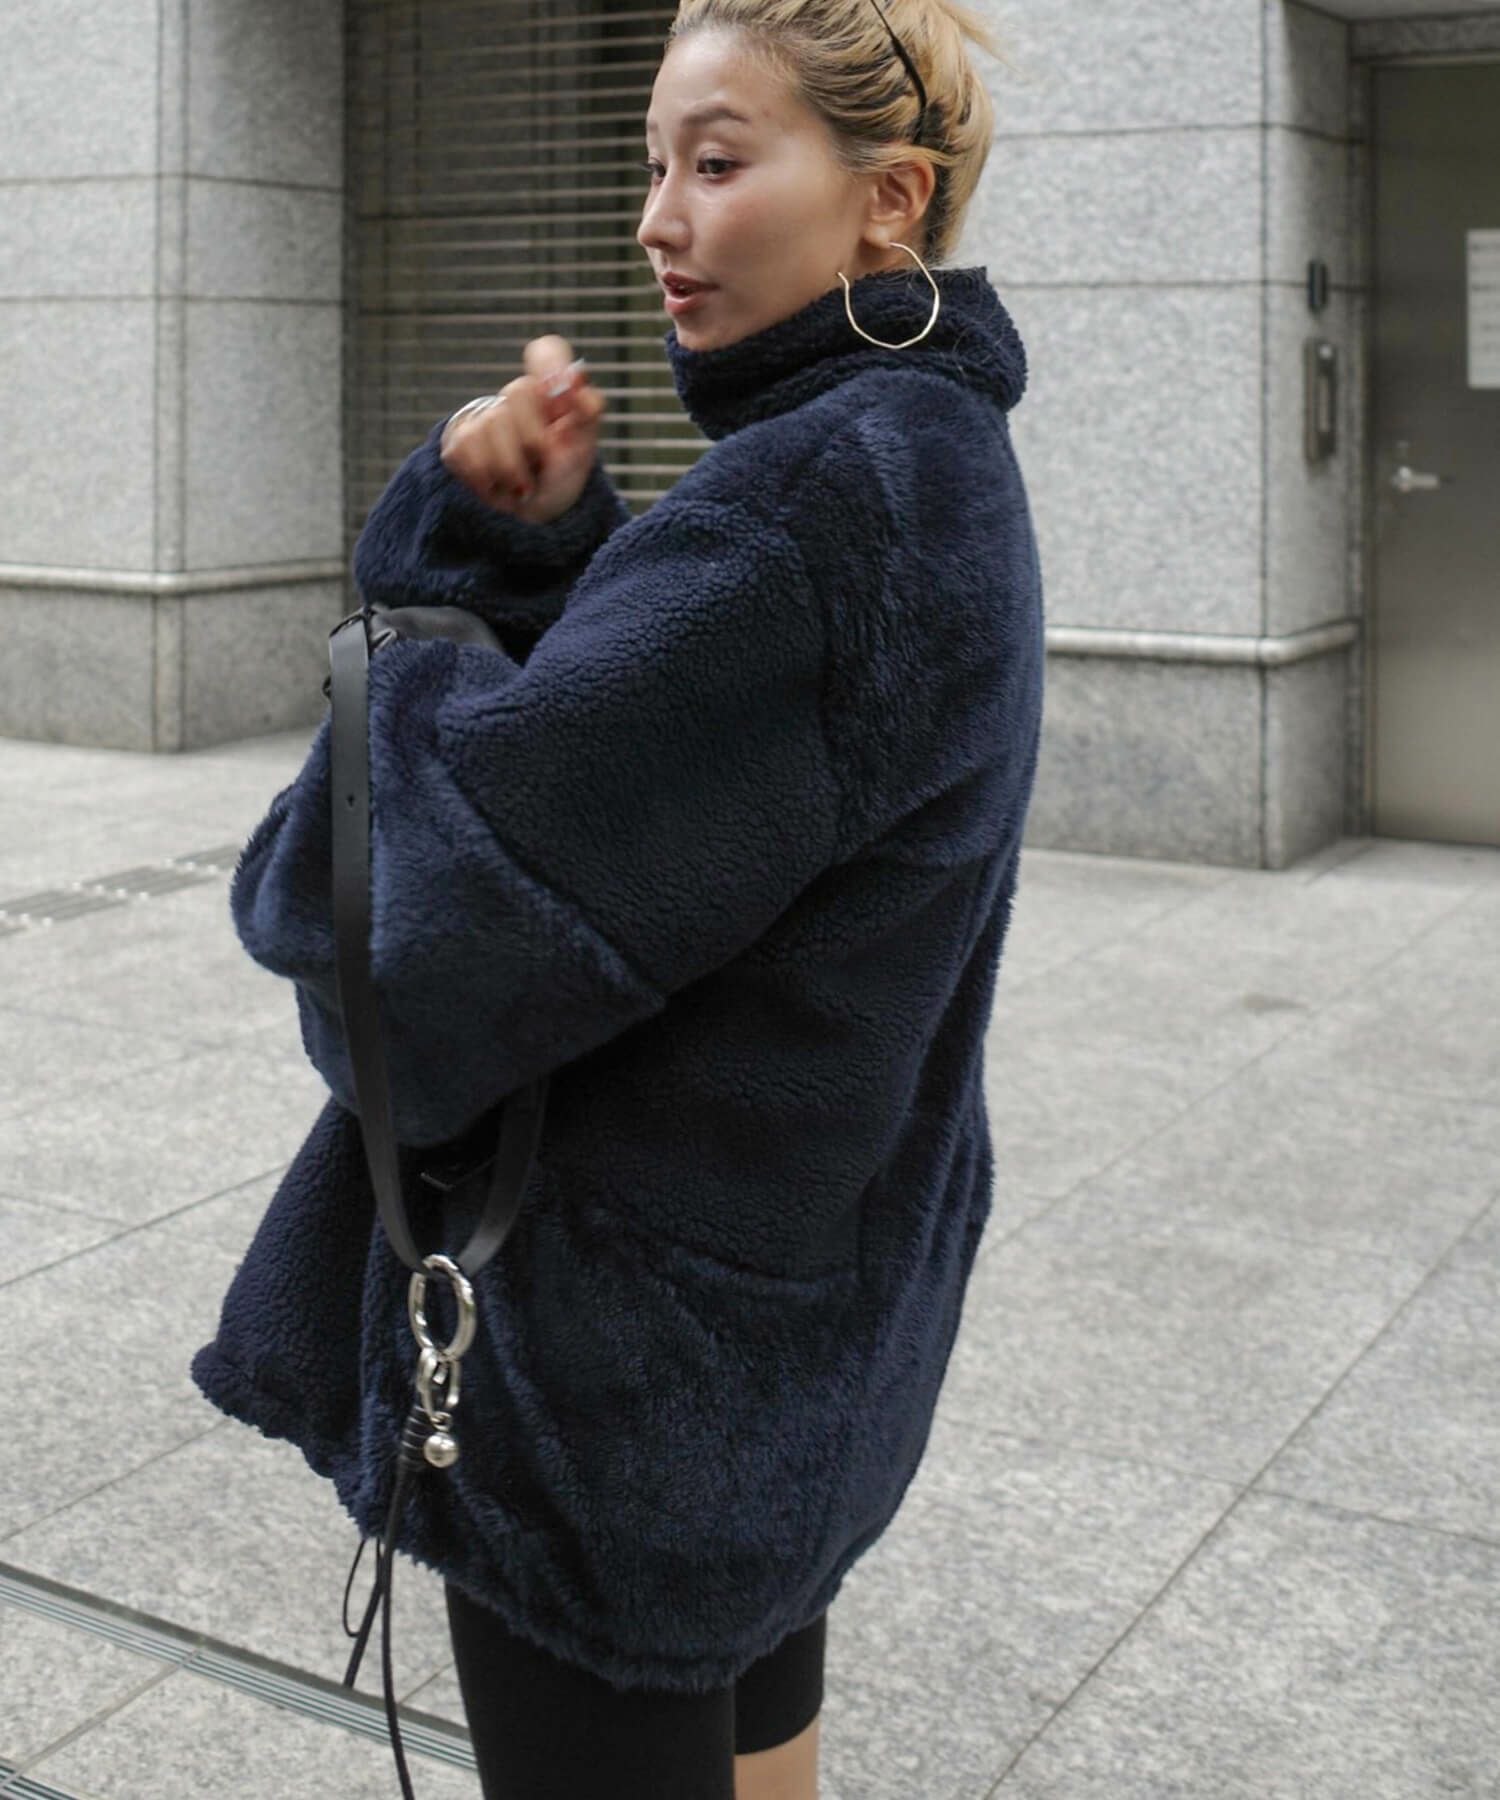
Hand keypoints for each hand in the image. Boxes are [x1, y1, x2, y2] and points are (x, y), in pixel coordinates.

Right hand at [439, 335, 607, 523]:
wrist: (535, 511)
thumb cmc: (563, 474)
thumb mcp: (584, 446)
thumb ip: (587, 410)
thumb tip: (577, 376)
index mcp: (553, 393)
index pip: (547, 351)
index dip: (550, 365)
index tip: (558, 394)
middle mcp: (518, 397)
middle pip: (517, 390)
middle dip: (533, 440)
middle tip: (541, 463)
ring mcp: (484, 415)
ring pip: (491, 423)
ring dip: (511, 469)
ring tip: (521, 482)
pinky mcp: (456, 439)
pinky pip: (464, 448)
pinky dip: (485, 478)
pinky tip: (496, 483)